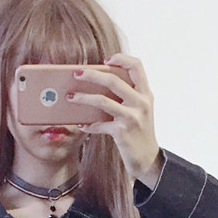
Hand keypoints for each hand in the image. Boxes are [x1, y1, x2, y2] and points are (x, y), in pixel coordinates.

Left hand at [69, 54, 162, 188]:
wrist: (147, 159)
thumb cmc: (139, 133)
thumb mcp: (140, 111)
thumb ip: (128, 96)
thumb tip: (99, 84)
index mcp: (145, 94)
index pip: (137, 66)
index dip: (121, 59)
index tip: (105, 59)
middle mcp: (140, 103)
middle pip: (113, 80)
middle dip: (91, 74)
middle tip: (76, 73)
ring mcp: (131, 117)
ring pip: (102, 101)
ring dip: (83, 98)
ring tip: (71, 96)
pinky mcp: (122, 132)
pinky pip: (99, 125)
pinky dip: (88, 125)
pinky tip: (80, 125)